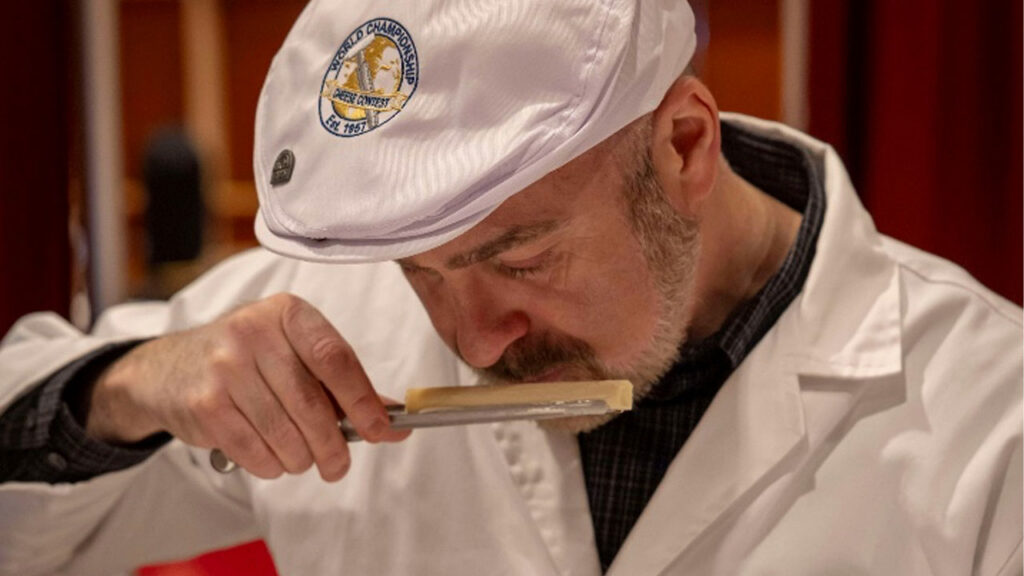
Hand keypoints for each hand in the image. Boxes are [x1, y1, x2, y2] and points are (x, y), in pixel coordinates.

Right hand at [87, 293, 409, 480]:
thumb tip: (395, 421)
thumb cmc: (250, 362)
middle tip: (338, 465)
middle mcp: (253, 332)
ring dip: (301, 459)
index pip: (335, 358)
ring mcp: (225, 367)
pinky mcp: (204, 403)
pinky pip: (255, 451)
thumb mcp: (295, 354)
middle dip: (333, 445)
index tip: (381, 430)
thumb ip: (344, 384)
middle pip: (312, 404)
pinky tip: (271, 457)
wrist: (169, 370)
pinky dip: (271, 465)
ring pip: (285, 434)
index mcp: (287, 313)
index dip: (363, 400)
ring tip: (301, 458)